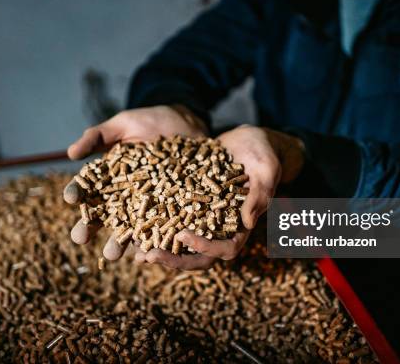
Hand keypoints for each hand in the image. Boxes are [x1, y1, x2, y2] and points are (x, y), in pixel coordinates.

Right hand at [63, 105, 207, 259]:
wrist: (186, 125)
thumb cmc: (149, 122)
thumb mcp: (122, 125)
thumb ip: (97, 136)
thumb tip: (70, 153)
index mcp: (107, 179)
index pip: (86, 189)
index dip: (77, 194)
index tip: (70, 198)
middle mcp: (123, 197)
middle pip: (103, 215)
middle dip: (90, 228)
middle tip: (80, 238)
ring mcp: (147, 206)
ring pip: (130, 228)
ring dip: (119, 243)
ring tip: (112, 254)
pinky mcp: (170, 210)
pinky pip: (162, 228)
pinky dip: (155, 240)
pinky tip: (149, 250)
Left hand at [134, 125, 303, 269]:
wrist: (249, 140)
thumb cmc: (263, 152)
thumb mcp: (266, 168)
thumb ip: (260, 193)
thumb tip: (247, 223)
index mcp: (242, 225)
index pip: (227, 249)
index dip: (205, 248)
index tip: (183, 236)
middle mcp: (221, 228)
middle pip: (199, 256)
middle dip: (174, 259)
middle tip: (148, 255)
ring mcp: (204, 219)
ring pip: (181, 244)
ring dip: (160, 249)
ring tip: (134, 251)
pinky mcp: (189, 205)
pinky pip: (171, 221)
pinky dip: (155, 226)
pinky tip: (133, 223)